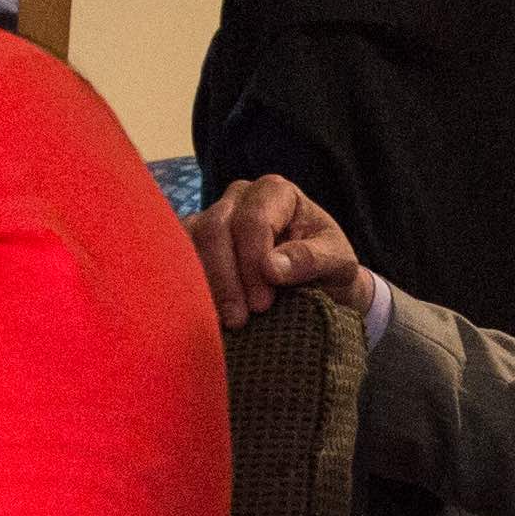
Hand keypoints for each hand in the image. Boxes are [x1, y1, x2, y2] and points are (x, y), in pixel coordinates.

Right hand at [190, 175, 361, 327]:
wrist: (317, 285)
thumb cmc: (328, 268)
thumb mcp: (338, 263)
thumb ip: (311, 259)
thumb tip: (271, 268)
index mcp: (275, 192)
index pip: (253, 220)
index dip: (253, 262)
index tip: (262, 302)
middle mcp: (239, 197)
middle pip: (216, 229)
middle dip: (227, 278)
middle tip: (240, 319)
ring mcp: (212, 216)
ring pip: (191, 241)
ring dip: (205, 284)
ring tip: (223, 322)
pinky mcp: (193, 242)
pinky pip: (176, 256)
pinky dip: (186, 284)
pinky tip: (202, 312)